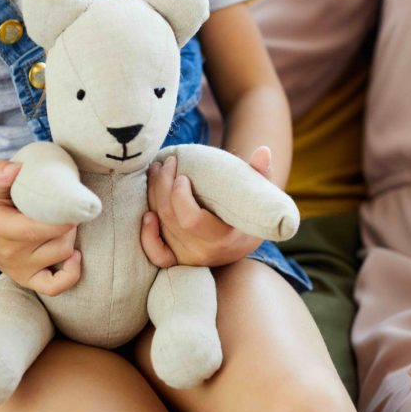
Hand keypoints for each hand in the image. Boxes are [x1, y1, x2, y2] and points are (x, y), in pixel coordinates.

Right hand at [0, 161, 80, 295]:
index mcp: (1, 228)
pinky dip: (71, 274)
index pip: (37, 229)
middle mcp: (12, 252)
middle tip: (71, 209)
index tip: (73, 203)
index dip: (63, 218)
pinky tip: (75, 255)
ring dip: (72, 238)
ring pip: (62, 255)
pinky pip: (55, 287)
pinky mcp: (29, 279)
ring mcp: (22, 269)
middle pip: (58, 241)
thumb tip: (17, 168)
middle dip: (71, 223)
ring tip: (67, 224)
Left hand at [141, 147, 271, 267]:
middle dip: (162, 186)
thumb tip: (263, 151)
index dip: (179, 197)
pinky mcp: (178, 260)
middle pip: (171, 218)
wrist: (244, 241)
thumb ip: (261, 174)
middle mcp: (204, 252)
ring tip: (157, 170)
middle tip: (167, 162)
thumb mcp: (261, 196)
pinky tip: (147, 213)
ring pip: (161, 225)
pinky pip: (156, 254)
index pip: (191, 220)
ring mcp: (189, 257)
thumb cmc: (253, 213)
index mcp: (224, 237)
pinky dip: (147, 235)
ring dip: (153, 195)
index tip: (182, 175)